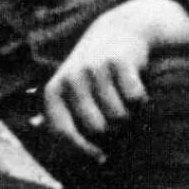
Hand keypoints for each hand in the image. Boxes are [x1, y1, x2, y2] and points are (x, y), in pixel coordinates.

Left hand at [44, 0, 188, 160]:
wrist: (117, 31)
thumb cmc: (93, 74)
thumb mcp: (71, 90)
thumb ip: (61, 114)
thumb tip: (47, 135)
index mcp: (54, 90)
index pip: (63, 131)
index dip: (83, 149)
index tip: (100, 156)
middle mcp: (70, 78)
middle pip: (97, 128)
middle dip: (111, 129)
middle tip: (115, 115)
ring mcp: (93, 68)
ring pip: (118, 115)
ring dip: (127, 113)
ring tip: (122, 97)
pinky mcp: (118, 62)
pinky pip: (135, 98)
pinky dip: (141, 98)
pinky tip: (136, 85)